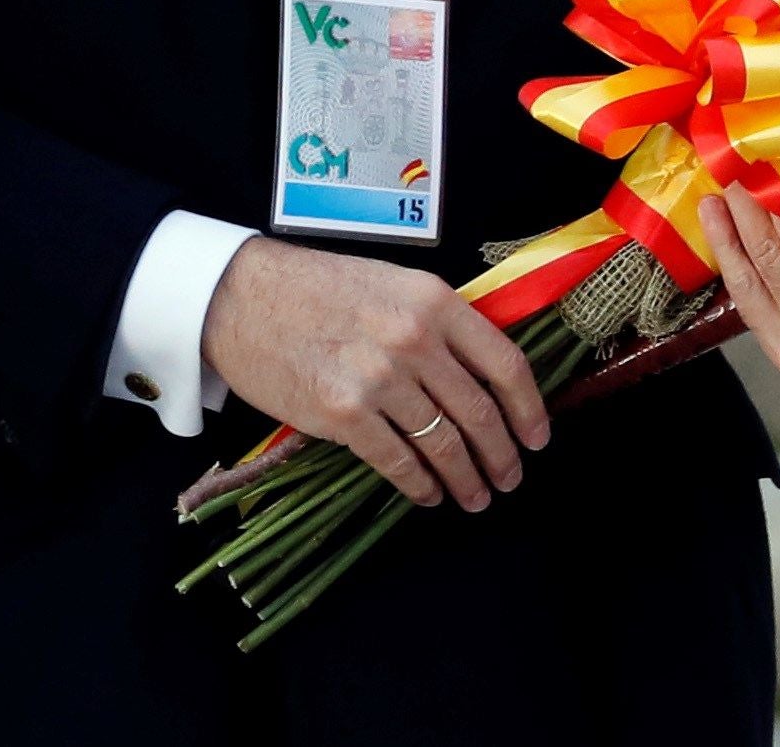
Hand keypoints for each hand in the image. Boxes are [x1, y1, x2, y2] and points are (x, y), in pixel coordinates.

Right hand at [200, 238, 549, 513]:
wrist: (242, 297)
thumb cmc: (317, 288)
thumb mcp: (393, 283)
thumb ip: (438, 321)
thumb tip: (481, 371)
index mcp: (435, 301)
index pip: (505, 363)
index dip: (529, 408)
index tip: (537, 436)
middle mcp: (414, 339)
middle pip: (480, 411)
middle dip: (502, 454)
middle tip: (510, 477)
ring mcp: (379, 379)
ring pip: (444, 443)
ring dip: (466, 478)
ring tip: (476, 496)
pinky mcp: (342, 414)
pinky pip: (398, 461)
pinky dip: (420, 485)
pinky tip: (429, 494)